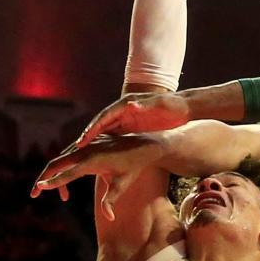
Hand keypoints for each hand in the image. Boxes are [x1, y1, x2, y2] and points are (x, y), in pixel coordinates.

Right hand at [30, 136, 155, 219]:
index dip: (52, 183)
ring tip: (64, 198)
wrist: (143, 145)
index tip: (38, 190)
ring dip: (55, 176)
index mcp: (91, 161)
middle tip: (34, 195)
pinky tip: (68, 182)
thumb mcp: (122, 184)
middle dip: (43, 179)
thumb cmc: (133, 167)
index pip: (66, 174)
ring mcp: (84, 146)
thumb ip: (111, 200)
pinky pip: (69, 156)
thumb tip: (110, 219)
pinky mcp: (86, 144)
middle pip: (55, 164)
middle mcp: (85, 151)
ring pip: (61, 160)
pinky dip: (64, 169)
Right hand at [75, 93, 191, 147]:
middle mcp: (123, 111)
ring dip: (94, 142)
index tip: (82, 140)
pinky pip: (115, 137)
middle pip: (100, 125)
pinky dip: (105, 145)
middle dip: (88, 137)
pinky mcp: (132, 126)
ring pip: (105, 132)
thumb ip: (145, 105)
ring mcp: (127, 119)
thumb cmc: (173, 106)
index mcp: (127, 104)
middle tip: (74, 150)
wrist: (185, 108)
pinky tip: (100, 156)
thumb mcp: (160, 105)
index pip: (104, 117)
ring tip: (81, 155)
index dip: (92, 128)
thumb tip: (130, 104)